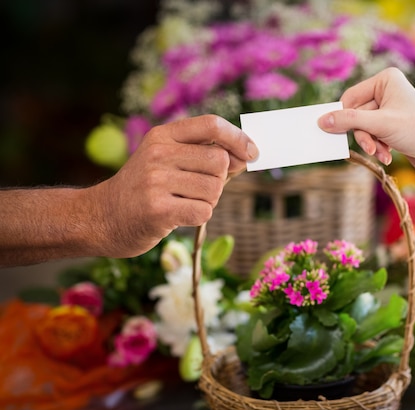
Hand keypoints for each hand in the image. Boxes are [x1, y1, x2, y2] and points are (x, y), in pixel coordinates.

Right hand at [90, 114, 258, 257]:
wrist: (100, 218)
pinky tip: (178, 215)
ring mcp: (156, 181)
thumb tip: (247, 155)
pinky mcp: (157, 209)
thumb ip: (203, 155)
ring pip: (215, 189)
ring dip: (208, 201)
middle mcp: (158, 154)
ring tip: (183, 202)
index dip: (238, 138)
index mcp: (162, 136)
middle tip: (198, 189)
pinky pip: (204, 211)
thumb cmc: (143, 190)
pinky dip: (199, 216)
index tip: (252, 153)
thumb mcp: (166, 161)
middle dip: (219, 180)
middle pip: (220, 160)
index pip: (211, 124)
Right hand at [318, 67, 414, 175]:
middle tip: (371, 147)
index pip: (350, 97)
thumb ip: (349, 121)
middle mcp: (386, 91)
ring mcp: (389, 108)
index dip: (345, 117)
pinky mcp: (391, 125)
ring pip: (363, 128)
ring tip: (382, 153)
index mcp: (385, 80)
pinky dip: (377, 146)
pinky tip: (387, 155)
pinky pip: (372, 135)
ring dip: (370, 143)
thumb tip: (322, 121)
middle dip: (364, 134)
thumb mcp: (380, 125)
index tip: (335, 133)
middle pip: (356, 115)